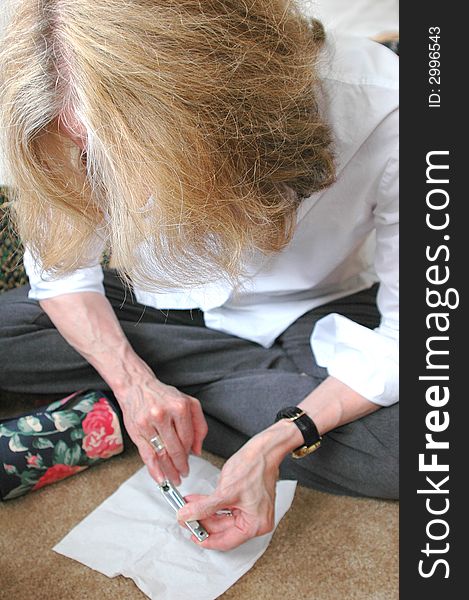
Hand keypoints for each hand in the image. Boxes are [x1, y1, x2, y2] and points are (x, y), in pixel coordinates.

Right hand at [116, 368, 207, 485]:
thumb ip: (198, 424)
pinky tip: (160, 478)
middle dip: (181, 465)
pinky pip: (147, 455)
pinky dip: (154, 470)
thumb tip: (198, 450)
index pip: (188, 437)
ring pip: (162, 454)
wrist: (136, 386)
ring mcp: (148, 423)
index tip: (190, 460)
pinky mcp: (137, 431)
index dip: (190, 452)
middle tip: (184, 474)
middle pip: (176, 448)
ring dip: (169, 471)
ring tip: (174, 479)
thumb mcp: (187, 402)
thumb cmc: (163, 396)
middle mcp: (163, 414)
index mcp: (179, 406)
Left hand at [177, 426, 293, 550]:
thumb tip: (187, 516)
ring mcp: (252, 511)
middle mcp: (256, 521)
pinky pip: (226, 508)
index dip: (206, 539)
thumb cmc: (254, 467)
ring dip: (205, 511)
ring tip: (189, 506)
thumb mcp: (224, 491)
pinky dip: (213, 505)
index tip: (191, 535)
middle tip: (186, 517)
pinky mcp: (247, 502)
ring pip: (222, 518)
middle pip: (223, 529)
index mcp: (255, 525)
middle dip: (203, 521)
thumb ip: (203, 507)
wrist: (263, 449)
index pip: (226, 541)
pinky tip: (200, 500)